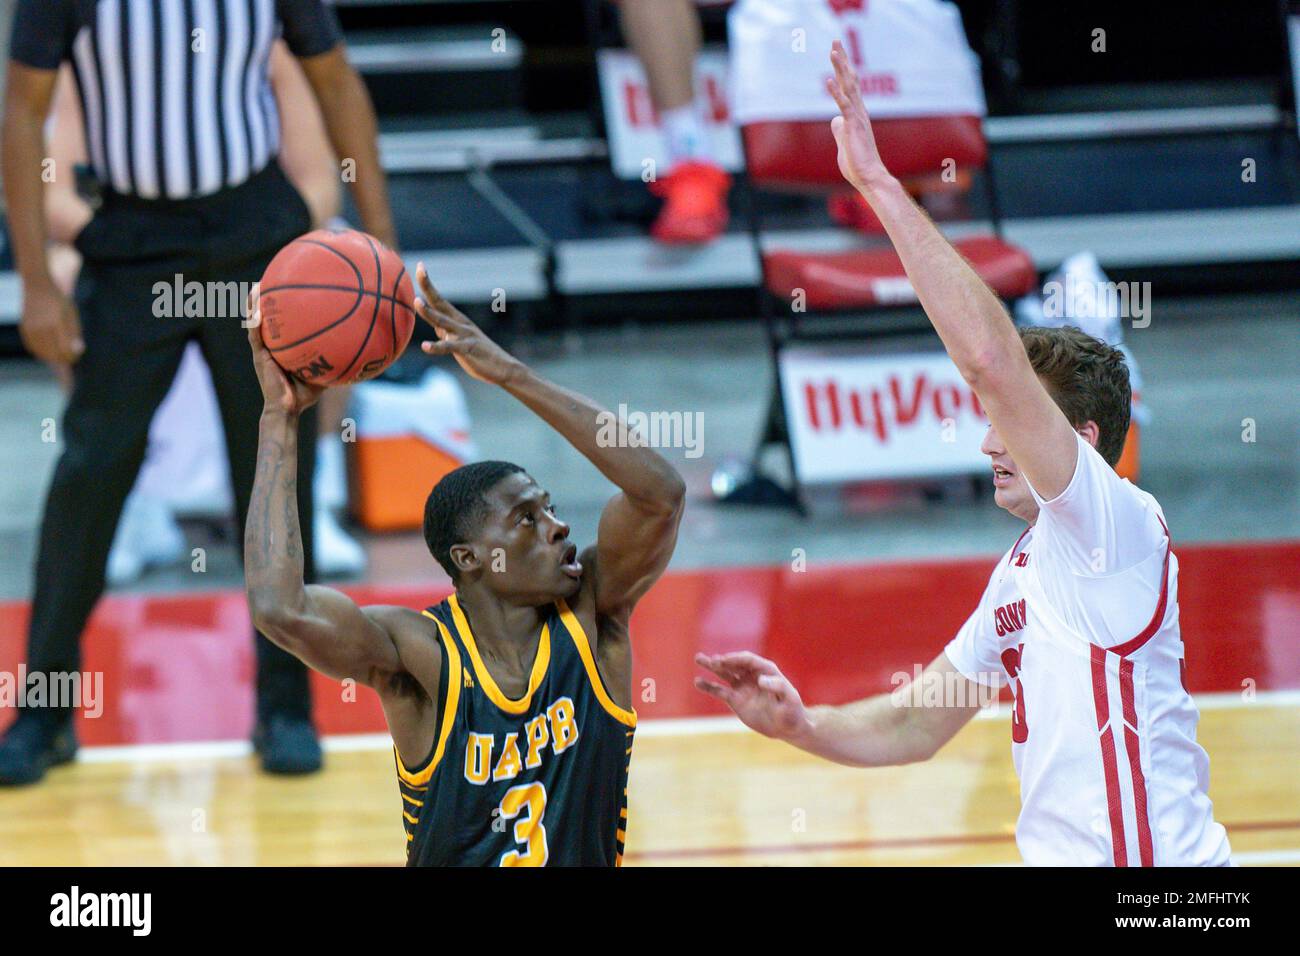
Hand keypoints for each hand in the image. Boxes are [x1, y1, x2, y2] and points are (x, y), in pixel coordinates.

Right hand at [19, 276, 82, 364]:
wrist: (37, 286)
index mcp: (56, 322)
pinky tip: (49, 351)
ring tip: (61, 355)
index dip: (72, 356)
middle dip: (64, 359)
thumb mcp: (71, 314)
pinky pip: (33, 348)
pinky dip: (42, 352)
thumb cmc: (59, 300)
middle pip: (54, 353)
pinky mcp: (24, 329)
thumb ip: (74, 333)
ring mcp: (31, 329)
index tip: (77, 355)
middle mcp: (42, 327)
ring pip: (43, 353)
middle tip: (71, 358)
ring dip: (53, 357)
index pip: (65, 349)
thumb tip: (78, 351)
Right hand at [245, 283, 326, 414]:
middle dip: (268, 298)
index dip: (283, 305)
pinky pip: (254, 335)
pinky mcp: (259, 355)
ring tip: (258, 286)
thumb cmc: (304, 394)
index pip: (283, 322)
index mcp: (283, 346)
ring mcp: (264, 349)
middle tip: (273, 278)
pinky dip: (255, 322)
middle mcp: (271, 344)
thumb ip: (335, 360)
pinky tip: (257, 311)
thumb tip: (359, 350)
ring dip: (255, 304)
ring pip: (256, 321)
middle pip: (267, 316)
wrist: (287, 409)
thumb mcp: (323, 372)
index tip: (291, 287)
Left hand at [414, 262, 521, 385]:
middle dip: (428, 287)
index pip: (439, 299)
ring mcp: (465, 335)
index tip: (420, 266)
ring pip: (443, 322)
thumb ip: (446, 331)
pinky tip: (425, 346)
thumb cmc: (480, 355)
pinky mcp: (468, 349)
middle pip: (440, 302)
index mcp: (457, 320)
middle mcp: (460, 323)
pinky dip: (437, 347)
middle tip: (420, 269)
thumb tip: (433, 323)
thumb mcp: (459, 340)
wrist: (504, 368)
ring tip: (417, 302)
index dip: (428, 284)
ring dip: (429, 312)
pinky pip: (450, 347)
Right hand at [694, 651, 811, 741]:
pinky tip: (698, 682)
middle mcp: (752, 676)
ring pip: (724, 674)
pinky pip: (720, 691)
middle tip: (710, 660)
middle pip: (734, 664)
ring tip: (699, 658)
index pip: (748, 660)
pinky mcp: (736, 700)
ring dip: (712, 666)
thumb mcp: (790, 698)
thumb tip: (760, 680)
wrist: (788, 727)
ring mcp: (743, 687)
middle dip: (722, 661)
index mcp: (766, 670)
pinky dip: (709, 686)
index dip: (736, 659)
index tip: (724, 660)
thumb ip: (778, 687)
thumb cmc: (792, 711)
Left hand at [826, 40, 890, 191]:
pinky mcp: (853, 126)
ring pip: (849, 87)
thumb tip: (834, 120)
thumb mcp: (844, 143)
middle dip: (842, 59)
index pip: (850, 85)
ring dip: (841, 68)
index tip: (837, 52)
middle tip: (836, 41)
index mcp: (857, 114)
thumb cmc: (858, 163)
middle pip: (851, 79)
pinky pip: (844, 105)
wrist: (869, 177)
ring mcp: (857, 117)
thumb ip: (839, 129)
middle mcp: (859, 111)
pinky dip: (837, 92)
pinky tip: (829, 80)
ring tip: (833, 50)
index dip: (843, 68)